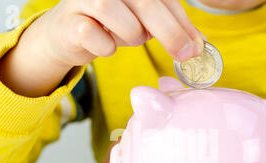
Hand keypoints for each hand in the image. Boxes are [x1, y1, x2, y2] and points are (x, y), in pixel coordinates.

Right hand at [42, 0, 205, 66]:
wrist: (67, 31)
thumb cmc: (111, 22)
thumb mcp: (144, 19)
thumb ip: (171, 26)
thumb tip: (198, 45)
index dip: (182, 22)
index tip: (197, 47)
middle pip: (147, 3)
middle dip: (170, 33)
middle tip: (185, 55)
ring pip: (124, 21)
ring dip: (133, 36)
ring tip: (128, 36)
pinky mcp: (69, 21)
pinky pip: (97, 39)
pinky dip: (107, 48)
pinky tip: (105, 45)